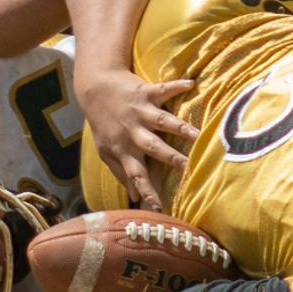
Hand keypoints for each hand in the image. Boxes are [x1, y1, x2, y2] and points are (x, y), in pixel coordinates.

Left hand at [79, 73, 197, 212]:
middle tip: (187, 167)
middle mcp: (133, 132)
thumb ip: (121, 173)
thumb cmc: (103, 123)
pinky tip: (191, 84)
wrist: (95, 88)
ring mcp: (140, 111)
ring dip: (180, 127)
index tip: (158, 206)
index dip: (146, 190)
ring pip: (163, 121)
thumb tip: (134, 197)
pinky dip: (177, 86)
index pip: (135, 174)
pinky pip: (164, 89)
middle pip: (153, 147)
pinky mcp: (146, 92)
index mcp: (123, 149)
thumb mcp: (106, 151)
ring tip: (197, 134)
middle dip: (169, 157)